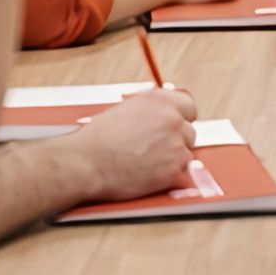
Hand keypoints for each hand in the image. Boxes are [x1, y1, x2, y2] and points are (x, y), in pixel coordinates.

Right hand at [68, 87, 196, 198]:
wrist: (85, 163)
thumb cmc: (97, 139)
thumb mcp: (126, 110)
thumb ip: (151, 110)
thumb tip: (163, 115)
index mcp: (160, 100)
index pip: (189, 107)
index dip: (181, 119)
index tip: (175, 126)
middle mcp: (171, 119)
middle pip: (189, 132)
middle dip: (175, 141)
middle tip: (154, 149)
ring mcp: (175, 144)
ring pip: (186, 153)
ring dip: (172, 158)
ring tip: (146, 161)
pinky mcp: (174, 169)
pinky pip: (180, 171)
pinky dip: (167, 173)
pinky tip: (147, 172)